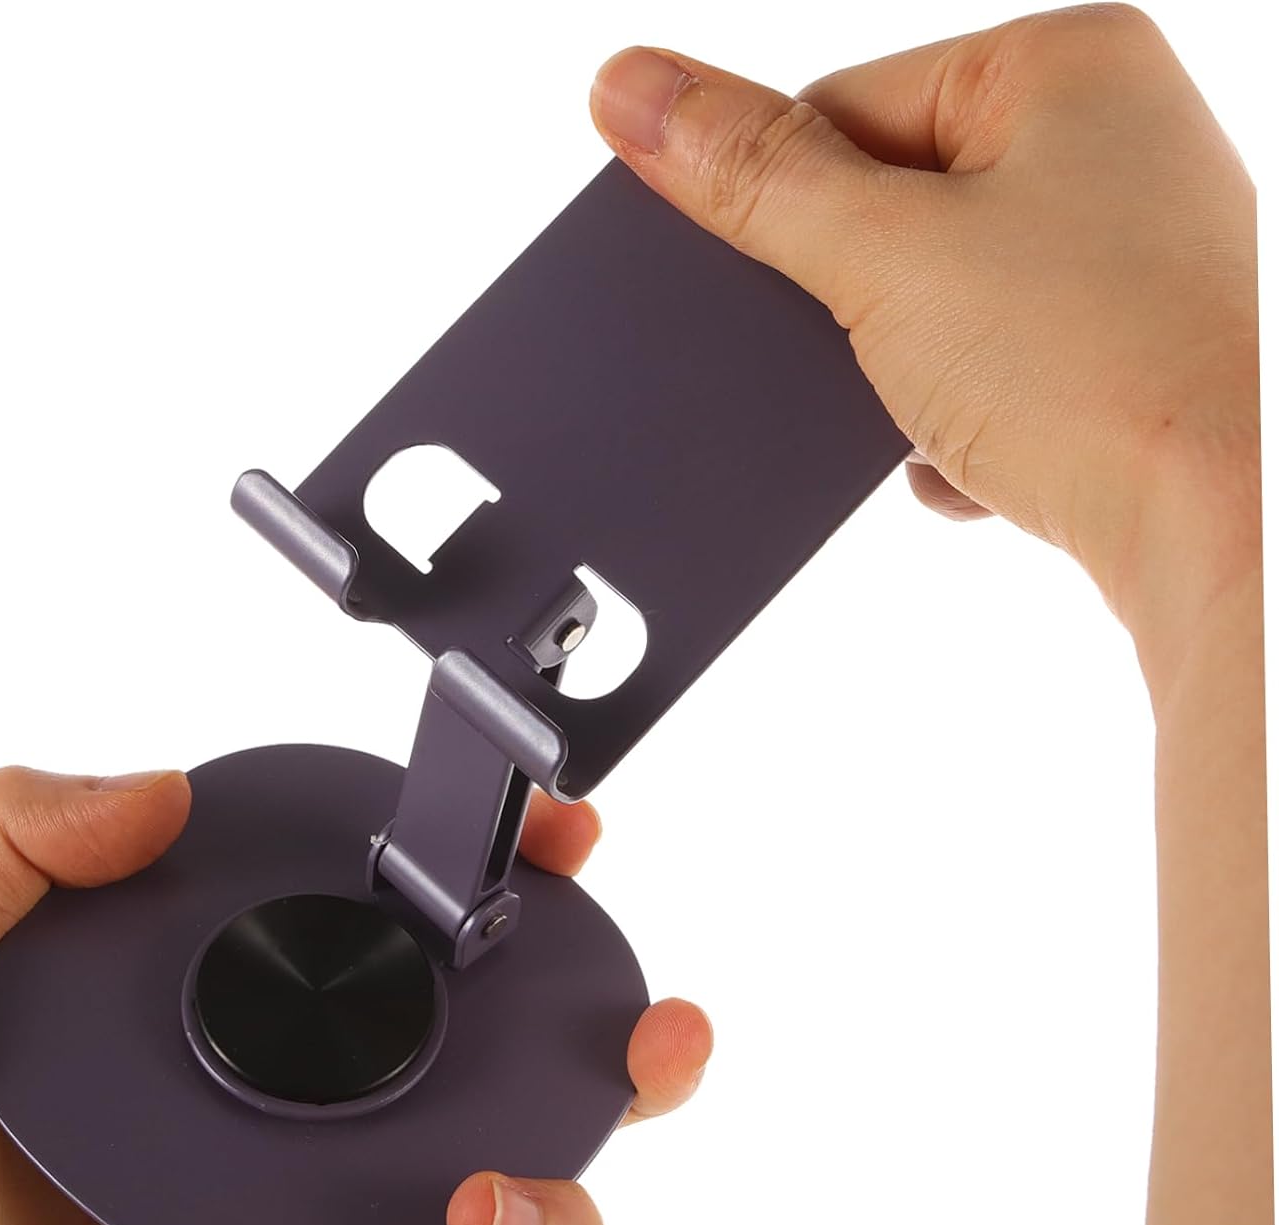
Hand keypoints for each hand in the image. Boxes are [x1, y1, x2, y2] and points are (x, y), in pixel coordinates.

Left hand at [0, 768, 711, 1224]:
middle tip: (653, 1043)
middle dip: (626, 1065)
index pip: (432, 948)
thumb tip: (157, 793)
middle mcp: (332, 1131)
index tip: (566, 845)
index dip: (524, 894)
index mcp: (278, 1023)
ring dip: (557, 1218)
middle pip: (528, 1095)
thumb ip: (8, 845)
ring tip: (488, 1200)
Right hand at [589, 4, 1257, 696]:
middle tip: (852, 348)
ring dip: (903, 370)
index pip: (846, 105)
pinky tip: (979, 457)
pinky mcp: (1127, 359)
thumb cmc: (1099, 371)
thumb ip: (750, 176)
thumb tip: (632, 88)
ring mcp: (1132, 256)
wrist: (1232, 530)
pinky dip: (960, 422)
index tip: (746, 270)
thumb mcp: (881, 258)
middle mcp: (1116, 143)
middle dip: (849, 298)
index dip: (779, 198)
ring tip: (939, 408)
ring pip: (942, 301)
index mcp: (1066, 66)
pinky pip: (995, 373)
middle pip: (895, 207)